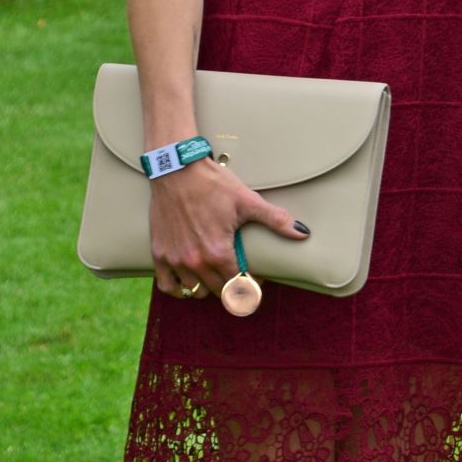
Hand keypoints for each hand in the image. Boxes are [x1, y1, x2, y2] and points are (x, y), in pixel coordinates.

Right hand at [149, 156, 308, 298]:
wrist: (176, 169)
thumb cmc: (212, 184)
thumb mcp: (247, 201)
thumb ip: (275, 220)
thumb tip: (302, 232)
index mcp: (218, 253)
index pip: (240, 286)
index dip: (252, 285)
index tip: (256, 277)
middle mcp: (195, 262)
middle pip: (219, 292)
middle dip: (233, 288)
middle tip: (238, 276)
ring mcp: (175, 260)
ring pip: (196, 291)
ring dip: (208, 288)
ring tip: (216, 275)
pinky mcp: (159, 253)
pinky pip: (167, 286)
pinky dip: (178, 288)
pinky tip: (188, 280)